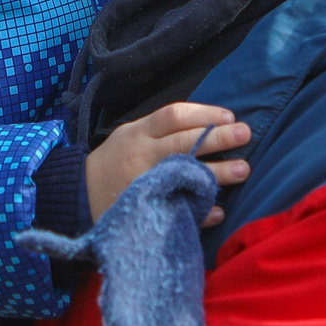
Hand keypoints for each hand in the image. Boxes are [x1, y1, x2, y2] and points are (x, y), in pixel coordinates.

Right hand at [87, 103, 250, 227]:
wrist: (79, 195)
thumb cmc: (116, 161)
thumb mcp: (131, 135)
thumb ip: (161, 130)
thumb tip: (210, 124)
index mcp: (138, 134)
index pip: (174, 116)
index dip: (204, 114)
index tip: (230, 116)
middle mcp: (141, 156)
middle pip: (184, 142)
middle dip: (218, 138)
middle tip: (245, 135)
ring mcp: (143, 184)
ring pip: (184, 173)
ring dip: (217, 172)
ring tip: (243, 169)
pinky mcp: (145, 210)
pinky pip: (177, 210)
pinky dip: (199, 210)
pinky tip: (219, 210)